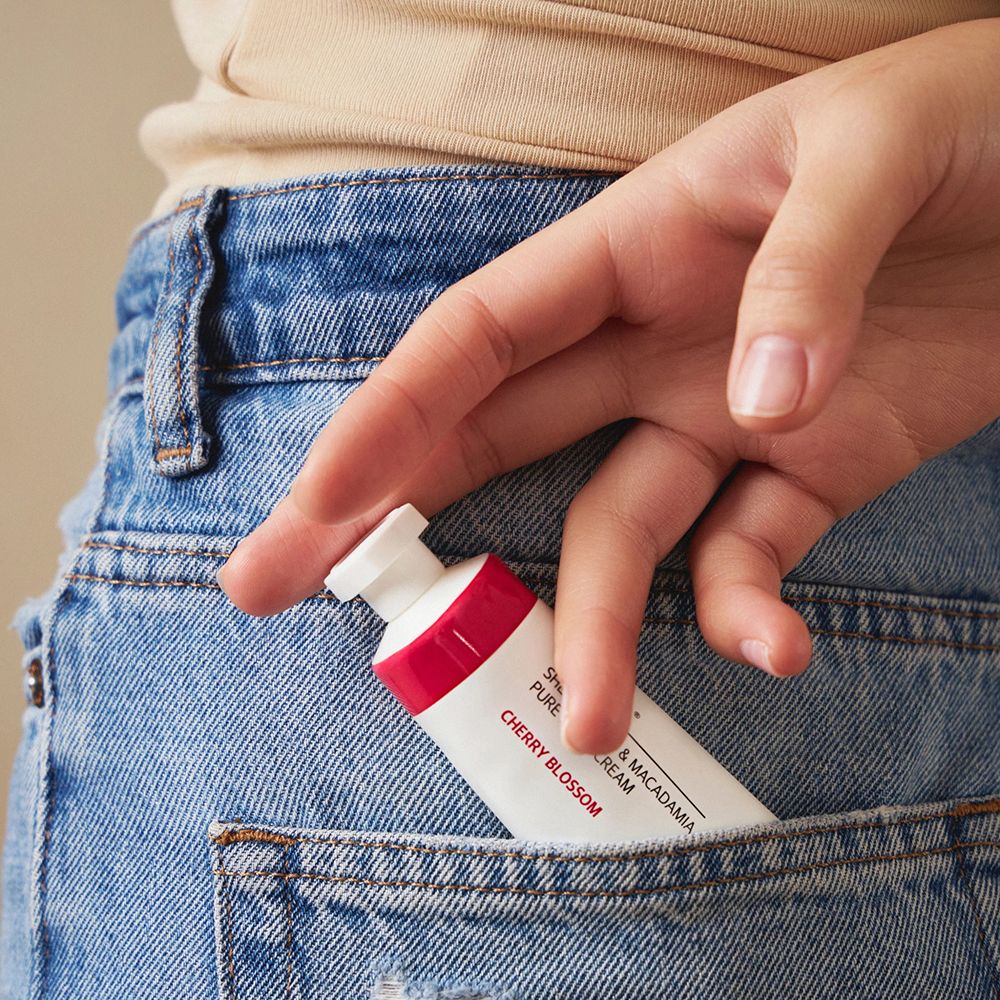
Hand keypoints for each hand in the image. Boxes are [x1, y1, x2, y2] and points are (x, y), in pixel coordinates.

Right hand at [217, 19, 999, 754]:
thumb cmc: (964, 118)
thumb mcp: (872, 152)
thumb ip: (806, 274)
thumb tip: (752, 408)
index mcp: (633, 247)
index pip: (472, 343)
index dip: (384, 421)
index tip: (318, 507)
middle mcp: (651, 342)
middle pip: (489, 442)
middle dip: (386, 518)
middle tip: (282, 588)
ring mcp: (724, 416)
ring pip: (618, 534)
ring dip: (594, 628)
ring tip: (583, 718)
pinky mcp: (811, 472)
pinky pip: (749, 557)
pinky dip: (750, 614)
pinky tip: (774, 648)